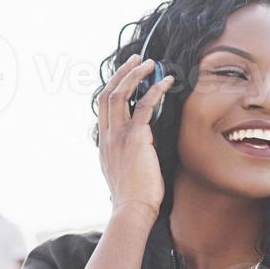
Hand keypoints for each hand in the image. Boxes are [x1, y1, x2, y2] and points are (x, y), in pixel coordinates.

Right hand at [98, 53, 174, 215]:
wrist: (132, 209)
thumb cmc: (133, 196)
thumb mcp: (122, 172)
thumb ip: (125, 153)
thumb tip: (141, 144)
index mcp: (103, 143)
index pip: (102, 106)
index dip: (113, 86)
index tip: (125, 74)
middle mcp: (107, 136)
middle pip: (107, 94)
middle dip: (122, 72)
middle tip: (137, 59)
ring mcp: (118, 136)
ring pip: (120, 94)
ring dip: (135, 75)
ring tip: (150, 63)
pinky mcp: (135, 138)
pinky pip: (143, 106)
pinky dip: (155, 90)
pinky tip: (166, 82)